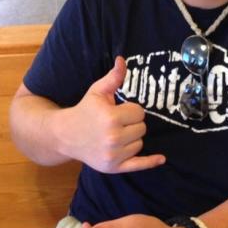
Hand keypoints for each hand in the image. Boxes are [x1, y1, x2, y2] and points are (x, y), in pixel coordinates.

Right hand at [61, 56, 164, 173]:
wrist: (66, 135)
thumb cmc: (85, 110)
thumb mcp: (97, 91)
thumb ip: (113, 77)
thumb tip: (122, 60)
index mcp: (110, 118)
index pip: (139, 112)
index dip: (130, 109)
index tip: (118, 110)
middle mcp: (113, 138)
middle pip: (142, 128)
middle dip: (132, 123)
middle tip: (116, 122)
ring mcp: (113, 155)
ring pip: (140, 143)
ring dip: (132, 138)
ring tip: (115, 134)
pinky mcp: (113, 167)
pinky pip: (138, 165)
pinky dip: (150, 162)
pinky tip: (161, 158)